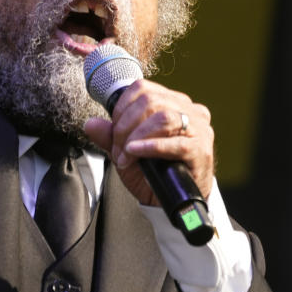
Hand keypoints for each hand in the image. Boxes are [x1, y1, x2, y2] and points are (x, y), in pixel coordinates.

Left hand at [83, 79, 214, 206]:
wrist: (172, 202)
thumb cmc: (153, 173)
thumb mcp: (126, 152)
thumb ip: (109, 136)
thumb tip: (90, 124)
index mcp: (172, 102)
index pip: (142, 88)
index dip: (121, 108)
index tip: (113, 131)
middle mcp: (188, 110)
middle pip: (150, 101)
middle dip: (126, 126)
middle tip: (118, 150)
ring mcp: (198, 129)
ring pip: (163, 117)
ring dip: (137, 136)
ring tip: (126, 155)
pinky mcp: (201, 151)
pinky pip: (176, 143)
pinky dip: (151, 147)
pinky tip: (136, 152)